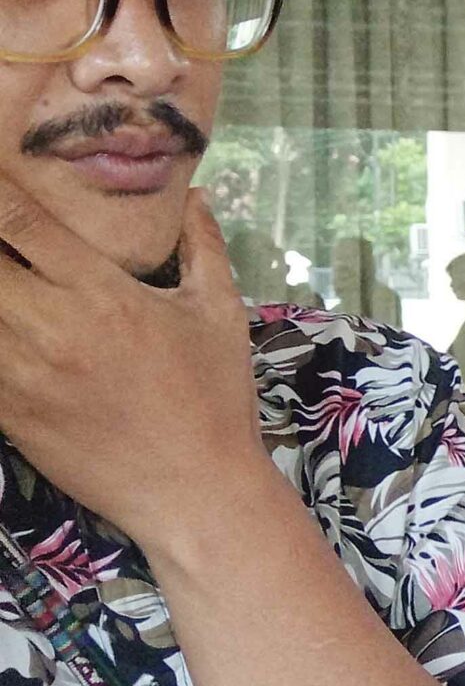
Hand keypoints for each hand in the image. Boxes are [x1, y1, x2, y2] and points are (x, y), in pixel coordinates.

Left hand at [0, 182, 276, 555]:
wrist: (195, 489)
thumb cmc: (215, 398)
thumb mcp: (221, 314)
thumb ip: (203, 247)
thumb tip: (196, 196)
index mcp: (104, 294)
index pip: (19, 221)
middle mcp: (52, 327)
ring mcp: (20, 373)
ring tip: (0, 284)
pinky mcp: (7, 412)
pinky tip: (2, 326)